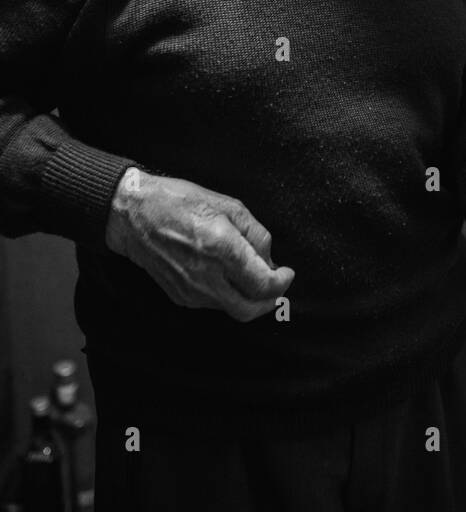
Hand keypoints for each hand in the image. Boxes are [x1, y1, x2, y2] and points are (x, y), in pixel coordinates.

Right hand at [105, 168, 293, 320]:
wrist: (133, 216)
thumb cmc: (179, 202)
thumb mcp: (227, 204)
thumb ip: (255, 233)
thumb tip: (269, 258)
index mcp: (222, 249)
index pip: (263, 284)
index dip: (282, 283)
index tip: (287, 273)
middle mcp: (206, 277)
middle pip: (249, 309)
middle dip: (269, 301)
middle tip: (277, 285)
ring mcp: (191, 291)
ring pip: (231, 308)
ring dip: (247, 297)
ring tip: (250, 274)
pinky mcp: (180, 296)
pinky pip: (213, 303)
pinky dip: (227, 295)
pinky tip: (227, 275)